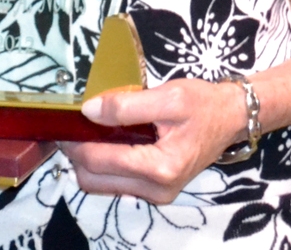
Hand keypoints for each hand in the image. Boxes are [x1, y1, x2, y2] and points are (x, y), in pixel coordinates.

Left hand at [59, 79, 248, 203]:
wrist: (230, 118)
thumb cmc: (202, 104)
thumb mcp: (167, 97)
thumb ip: (126, 105)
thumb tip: (88, 111)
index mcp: (162, 167)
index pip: (99, 160)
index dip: (74, 141)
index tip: (61, 121)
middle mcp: (158, 188)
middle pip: (93, 180)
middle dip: (76, 154)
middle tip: (71, 126)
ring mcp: (157, 193)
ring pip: (101, 185)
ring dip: (88, 162)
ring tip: (87, 131)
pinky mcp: (156, 190)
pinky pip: (115, 183)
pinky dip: (103, 166)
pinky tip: (105, 141)